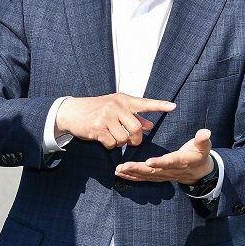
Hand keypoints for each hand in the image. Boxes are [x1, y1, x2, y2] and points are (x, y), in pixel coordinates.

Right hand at [55, 93, 175, 149]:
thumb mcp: (116, 107)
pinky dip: (110, 146)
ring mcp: (105, 118)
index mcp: (122, 100)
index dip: (159, 105)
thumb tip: (150, 126)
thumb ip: (134, 116)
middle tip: (133, 141)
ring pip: (123, 139)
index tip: (173, 106)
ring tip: (114, 137)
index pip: (144, 102)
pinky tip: (103, 138)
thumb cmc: (97, 108)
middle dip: (136, 139)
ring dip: (121, 143)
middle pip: (136, 128)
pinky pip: (111, 144)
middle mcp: (115, 107)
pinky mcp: (97, 129)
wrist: (72, 111)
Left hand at [115, 128, 214, 184]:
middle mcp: (171, 170)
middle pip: (153, 171)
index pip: (170, 162)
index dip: (160, 162)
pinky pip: (144, 178)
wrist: (199, 172)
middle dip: (138, 169)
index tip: (149, 161)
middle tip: (124, 166)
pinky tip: (120, 173)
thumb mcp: (204, 146)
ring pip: (146, 176)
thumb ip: (203, 139)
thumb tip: (206, 132)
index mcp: (181, 161)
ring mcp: (163, 175)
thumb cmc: (200, 155)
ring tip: (118, 169)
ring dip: (132, 173)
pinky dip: (132, 176)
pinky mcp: (158, 176)